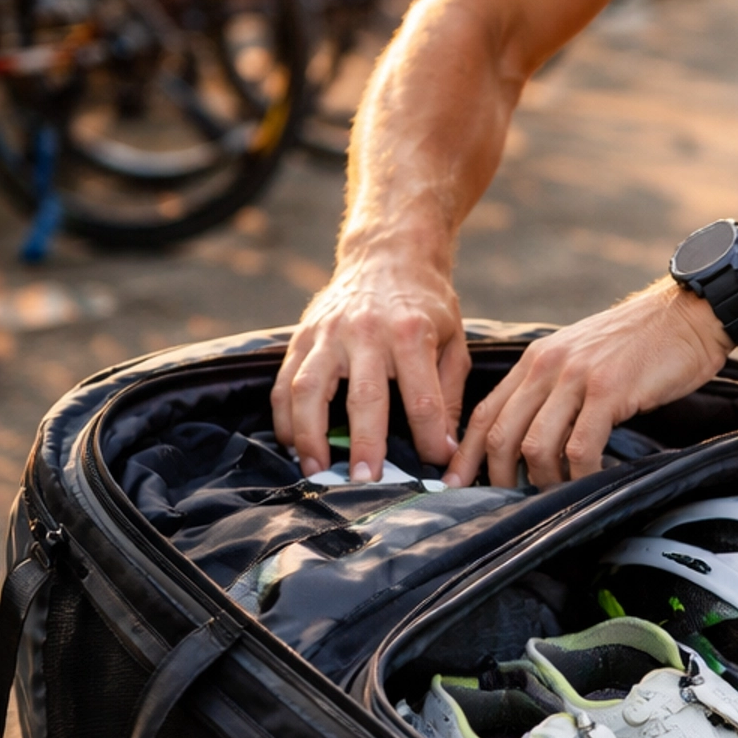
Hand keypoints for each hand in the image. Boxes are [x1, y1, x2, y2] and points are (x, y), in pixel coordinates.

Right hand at [272, 253, 471, 482]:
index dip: (429, 436)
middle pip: (364, 396)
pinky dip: (285, 416)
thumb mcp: (453, 340)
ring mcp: (328, 333)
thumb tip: (446, 448)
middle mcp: (367, 331)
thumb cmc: (426, 304)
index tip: (435, 463)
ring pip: (309, 389)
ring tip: (316, 471)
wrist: (389, 255)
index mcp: (412, 333)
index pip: (422, 397)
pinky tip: (293, 442)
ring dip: (309, 435)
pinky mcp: (302, 336)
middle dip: (365, 444)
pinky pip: (284, 380)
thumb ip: (450, 393)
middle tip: (366, 482)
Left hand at [445, 282, 729, 488]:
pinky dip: (582, 474)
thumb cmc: (642, 343)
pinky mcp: (609, 391)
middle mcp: (547, 366)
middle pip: (500, 434)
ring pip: (535, 446)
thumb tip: (535, 439)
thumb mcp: (582, 357)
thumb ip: (554, 389)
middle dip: (499, 479)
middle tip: (511, 505)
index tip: (457, 486)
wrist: (688, 313)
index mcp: (536, 360)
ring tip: (561, 494)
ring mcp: (576, 377)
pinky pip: (580, 447)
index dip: (466, 455)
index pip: (484, 412)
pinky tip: (594, 479)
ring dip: (544, 482)